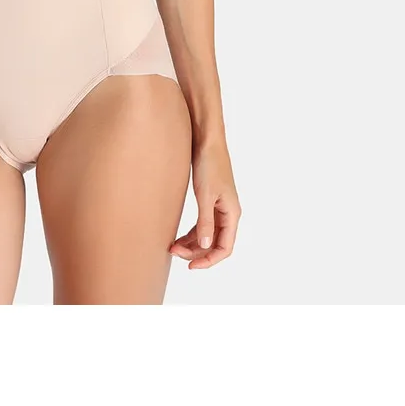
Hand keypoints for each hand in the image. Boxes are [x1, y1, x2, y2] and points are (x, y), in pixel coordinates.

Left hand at [169, 140, 240, 269]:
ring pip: (207, 234)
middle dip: (196, 252)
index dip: (209, 260)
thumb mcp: (205, 195)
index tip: (191, 266)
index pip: (225, 248)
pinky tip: (177, 236)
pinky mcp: (209, 199)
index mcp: (232, 213)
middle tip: (174, 253)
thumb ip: (205, 221)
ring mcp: (219, 207)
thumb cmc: (209, 164)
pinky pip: (202, 223)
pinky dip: (191, 232)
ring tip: (172, 247)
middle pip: (215, 243)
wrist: (206, 140)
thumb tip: (206, 246)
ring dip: (192, 243)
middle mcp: (228, 213)